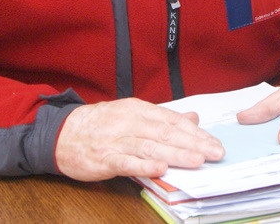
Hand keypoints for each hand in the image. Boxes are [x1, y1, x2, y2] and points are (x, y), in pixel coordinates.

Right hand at [55, 97, 224, 180]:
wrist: (63, 133)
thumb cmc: (101, 125)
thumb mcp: (133, 115)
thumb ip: (163, 118)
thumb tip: (192, 118)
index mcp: (139, 110)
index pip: (173, 120)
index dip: (196, 133)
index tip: (215, 143)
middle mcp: (130, 122)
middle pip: (166, 132)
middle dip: (193, 143)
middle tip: (215, 153)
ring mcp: (117, 140)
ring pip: (151, 146)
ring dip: (175, 153)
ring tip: (197, 160)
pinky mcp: (104, 158)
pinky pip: (127, 162)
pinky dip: (143, 165)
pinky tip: (160, 168)